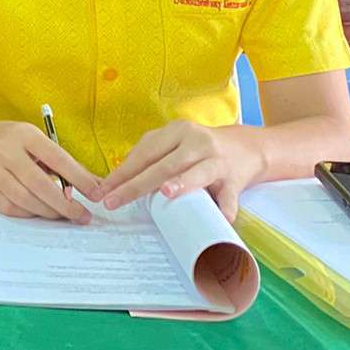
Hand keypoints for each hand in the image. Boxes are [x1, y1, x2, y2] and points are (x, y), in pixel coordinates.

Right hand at [0, 122, 101, 223]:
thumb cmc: (6, 141)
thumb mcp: (31, 139)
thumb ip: (58, 160)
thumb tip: (92, 184)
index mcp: (24, 135)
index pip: (57, 158)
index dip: (79, 178)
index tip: (96, 194)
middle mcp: (5, 152)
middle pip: (41, 184)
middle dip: (66, 204)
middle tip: (82, 215)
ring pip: (26, 200)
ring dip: (50, 212)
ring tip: (66, 216)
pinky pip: (11, 208)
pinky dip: (30, 214)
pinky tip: (41, 213)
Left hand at [101, 122, 264, 218]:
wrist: (247, 148)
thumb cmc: (200, 149)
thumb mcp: (175, 144)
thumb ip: (151, 156)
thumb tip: (115, 181)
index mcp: (177, 131)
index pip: (144, 153)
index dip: (122, 173)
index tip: (102, 191)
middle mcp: (197, 142)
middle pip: (163, 164)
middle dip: (136, 185)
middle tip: (114, 201)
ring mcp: (218, 160)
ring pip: (198, 172)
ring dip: (182, 182)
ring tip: (166, 193)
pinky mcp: (236, 179)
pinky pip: (229, 196)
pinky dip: (225, 208)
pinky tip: (220, 218)